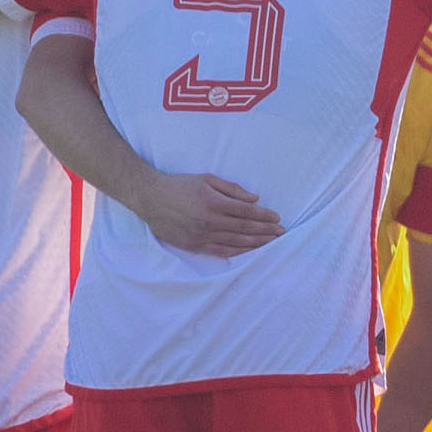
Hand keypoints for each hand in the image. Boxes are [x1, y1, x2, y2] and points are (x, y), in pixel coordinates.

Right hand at [133, 171, 283, 256]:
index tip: (277, 218)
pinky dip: (239, 252)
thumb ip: (231, 189)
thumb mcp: (206, 179)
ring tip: (272, 242)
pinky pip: (222, 252)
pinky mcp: (195, 246)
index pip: (246, 212)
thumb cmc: (179, 185)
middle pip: (244, 228)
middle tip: (281, 232)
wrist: (150, 198)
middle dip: (265, 230)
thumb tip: (254, 199)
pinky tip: (250, 251)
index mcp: (213, 202)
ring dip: (257, 242)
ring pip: (236, 242)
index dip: (264, 216)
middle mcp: (209, 221)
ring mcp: (202, 236)